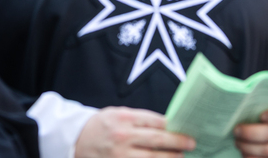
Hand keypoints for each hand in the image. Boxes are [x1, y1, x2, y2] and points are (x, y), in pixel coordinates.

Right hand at [75, 106, 195, 157]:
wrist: (76, 140)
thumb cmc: (102, 125)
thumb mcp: (118, 113)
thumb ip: (140, 119)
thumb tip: (167, 126)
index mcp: (124, 118)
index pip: (155, 122)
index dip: (173, 126)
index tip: (186, 129)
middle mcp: (123, 137)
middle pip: (157, 141)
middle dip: (177, 143)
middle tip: (191, 144)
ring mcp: (120, 155)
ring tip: (180, 157)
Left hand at [233, 104, 267, 156]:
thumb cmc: (261, 115)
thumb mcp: (262, 107)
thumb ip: (257, 106)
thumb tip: (241, 108)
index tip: (261, 115)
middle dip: (251, 133)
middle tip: (236, 130)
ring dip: (249, 146)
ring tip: (237, 142)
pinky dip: (250, 156)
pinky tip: (243, 151)